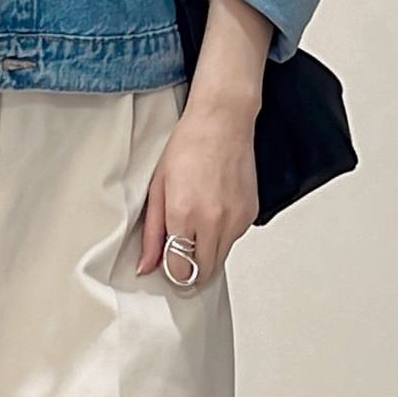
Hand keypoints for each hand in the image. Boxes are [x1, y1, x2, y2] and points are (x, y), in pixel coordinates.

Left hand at [136, 97, 258, 285]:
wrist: (221, 123)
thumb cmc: (188, 147)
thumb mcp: (158, 189)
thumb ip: (152, 233)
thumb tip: (146, 265)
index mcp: (184, 215)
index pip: (181, 270)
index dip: (172, 273)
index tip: (168, 267)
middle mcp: (213, 222)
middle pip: (203, 273)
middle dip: (190, 271)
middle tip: (179, 257)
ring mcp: (236, 219)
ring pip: (220, 259)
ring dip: (206, 254)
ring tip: (196, 225)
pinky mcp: (250, 214)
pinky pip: (234, 240)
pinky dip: (222, 236)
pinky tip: (213, 212)